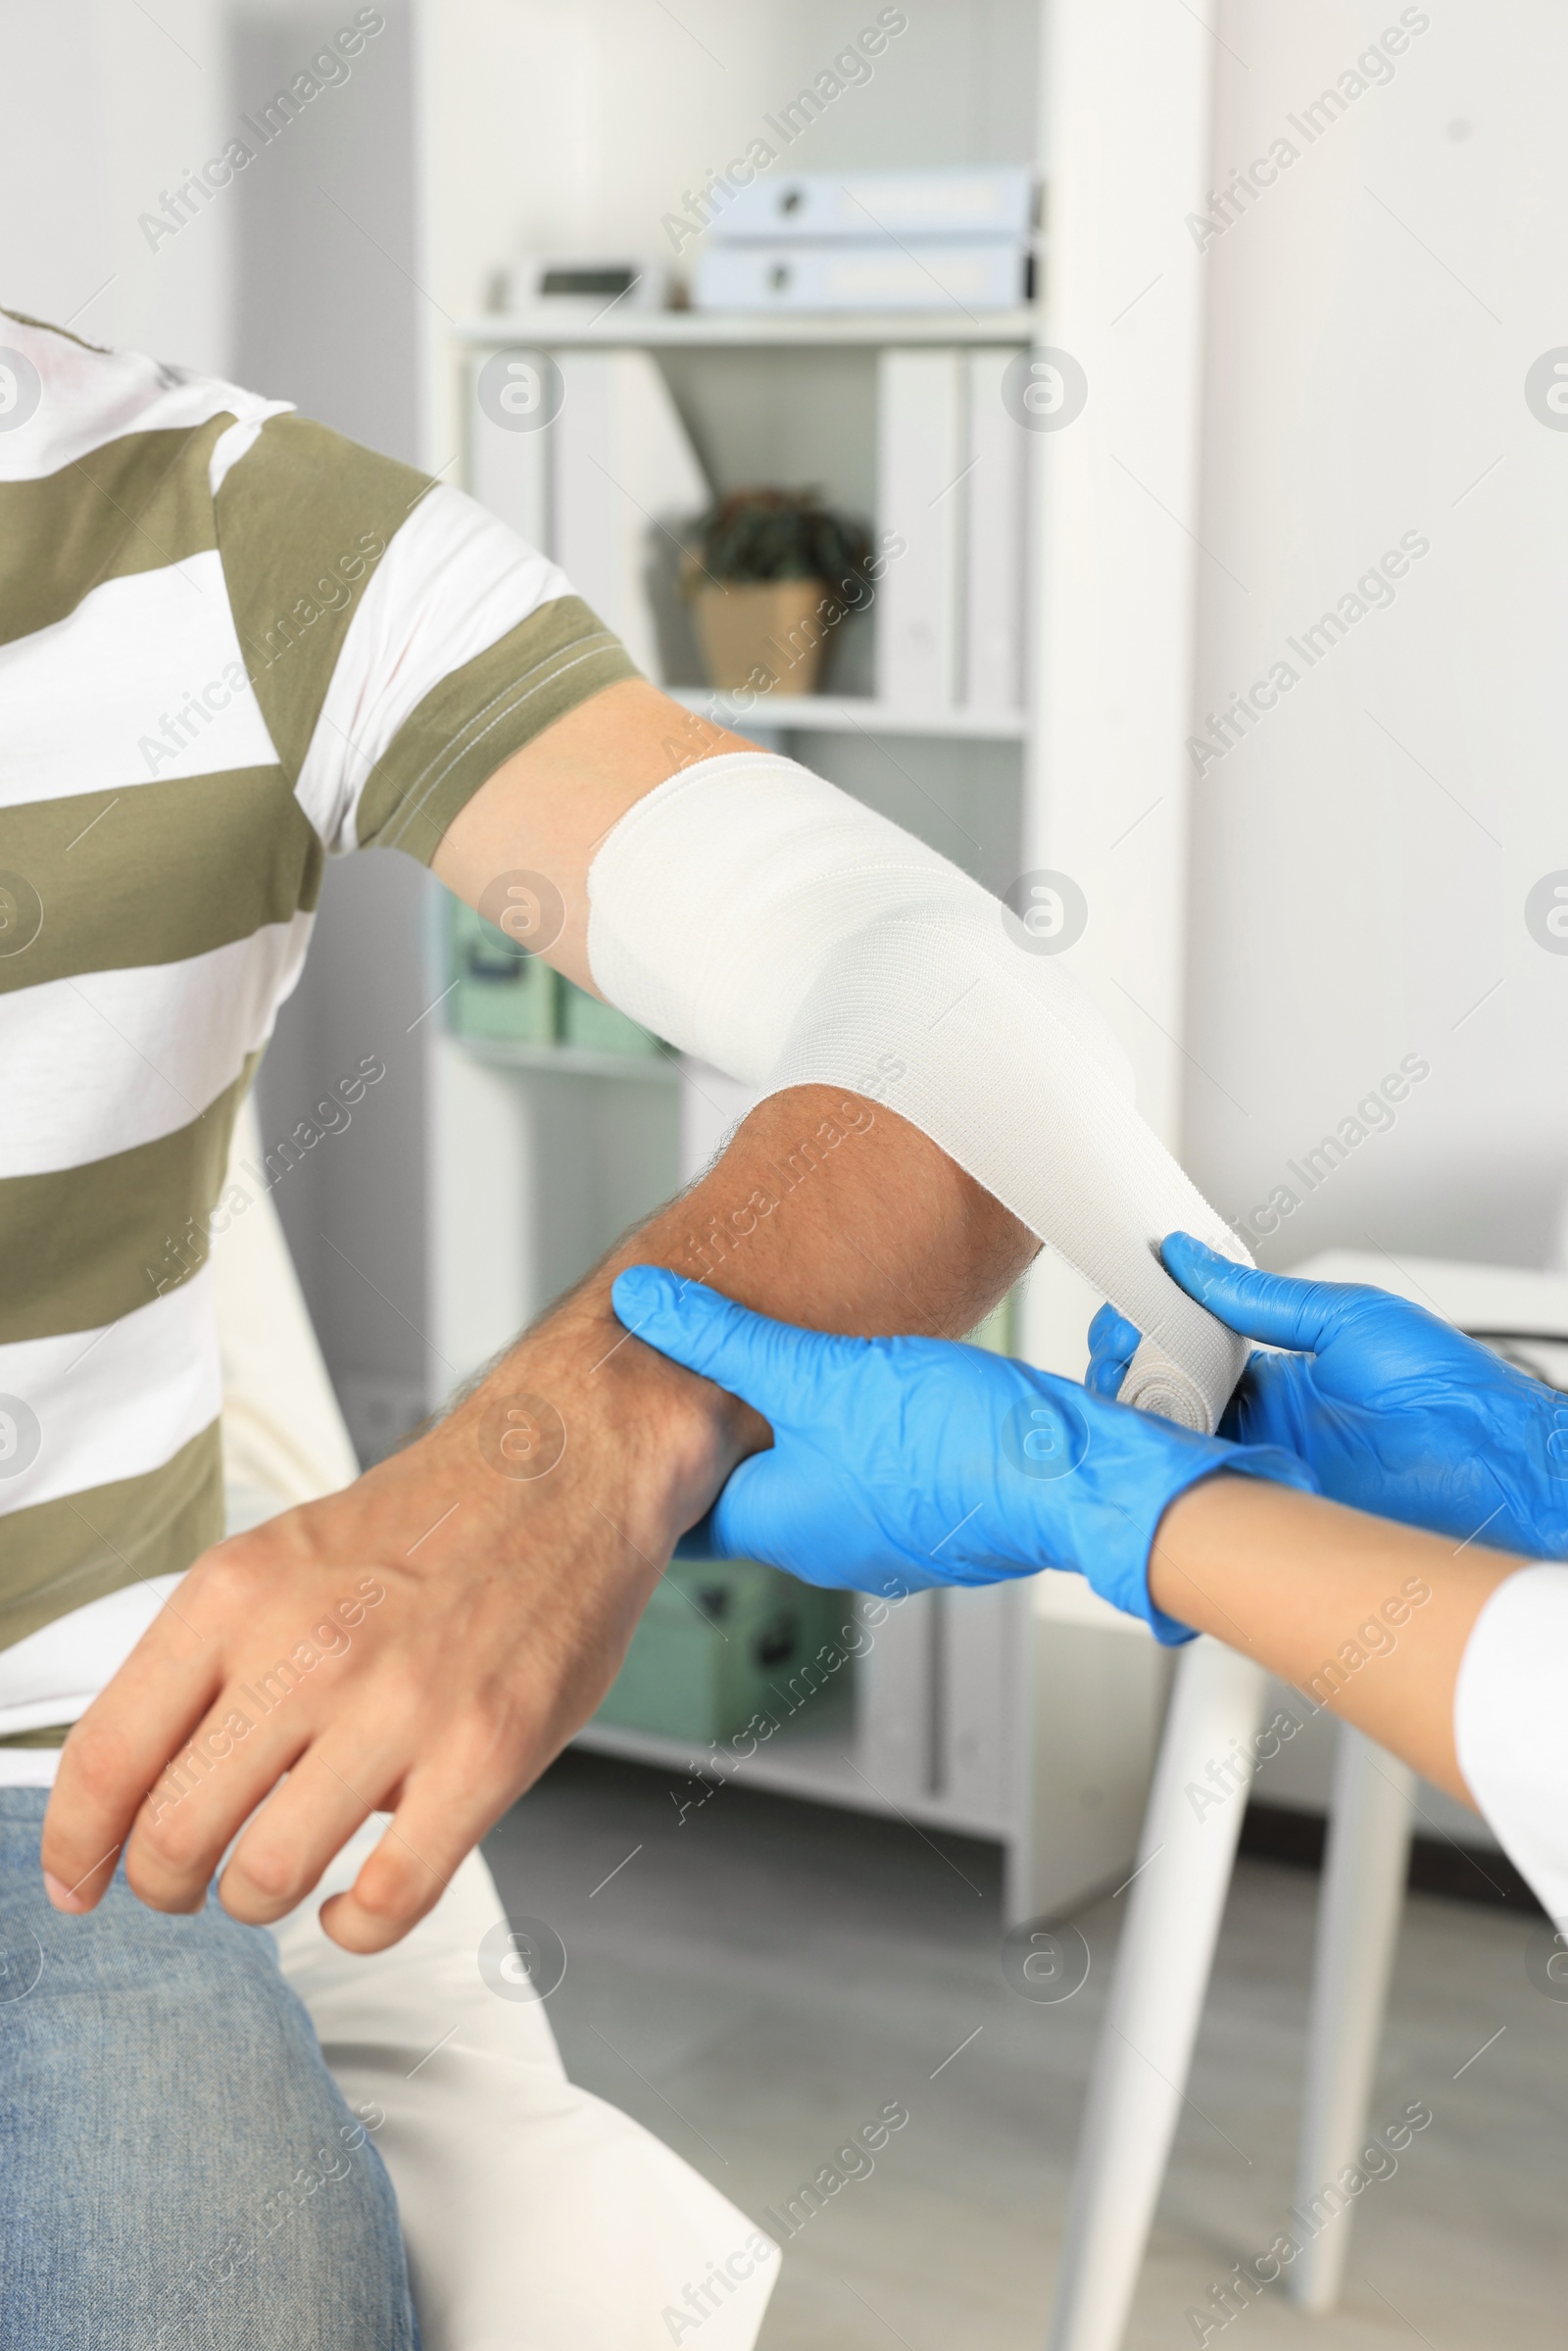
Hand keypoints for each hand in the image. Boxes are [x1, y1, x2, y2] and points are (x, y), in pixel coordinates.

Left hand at [40, 1295, 738, 1949]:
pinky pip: (390, 1899)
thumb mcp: (282, 1556)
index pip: (109, 1753)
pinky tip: (355, 1904)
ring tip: (273, 1880)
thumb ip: (210, 1659)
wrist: (563, 1469)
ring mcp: (400, 1704)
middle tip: (185, 1885)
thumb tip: (141, 1785)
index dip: (76, 1844)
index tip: (79, 1879)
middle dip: (165, 1886)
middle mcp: (308, 1647)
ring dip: (254, 1903)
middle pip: (174, 1834)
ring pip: (267, 1878)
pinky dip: (356, 1928)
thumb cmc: (428, 1524)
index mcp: (237, 1592)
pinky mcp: (485, 1754)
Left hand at [613, 1266, 1315, 1642]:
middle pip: (746, 1494)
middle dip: (724, 1441)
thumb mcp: (821, 1372)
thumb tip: (645, 1304)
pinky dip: (855, 1443)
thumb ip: (728, 1340)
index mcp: (778, 1523)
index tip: (630, 1426)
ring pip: (813, 1484)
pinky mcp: (934, 1519)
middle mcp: (823, 1547)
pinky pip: (870, 1482)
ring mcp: (881, 1540)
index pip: (682, 1513)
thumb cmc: (954, 1449)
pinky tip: (871, 1394)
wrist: (1073, 1483)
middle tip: (701, 1380)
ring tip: (786, 1371)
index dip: (653, 1468)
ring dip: (797, 1437)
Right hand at [1088, 1233, 1567, 1557]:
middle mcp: (1267, 1424)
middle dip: (1128, 1373)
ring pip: (1173, 1447)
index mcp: (1283, 1372)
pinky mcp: (1271, 1512)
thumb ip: (1260, 1298)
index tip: (1127, 1315)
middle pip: (1167, 1399)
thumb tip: (1192, 1259)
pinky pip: (1202, 1495)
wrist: (1500, 1469)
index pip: (1189, 1348)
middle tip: (1117, 1354)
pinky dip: (1170, 1471)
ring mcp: (1265, 1469)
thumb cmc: (1452, 1392)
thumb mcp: (1348, 1319)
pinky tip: (1156, 1444)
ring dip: (1140, 1420)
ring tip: (1127, 1392)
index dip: (1151, 1331)